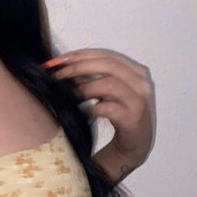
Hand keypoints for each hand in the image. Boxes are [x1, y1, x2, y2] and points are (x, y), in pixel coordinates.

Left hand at [40, 48, 155, 167]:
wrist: (135, 141)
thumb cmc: (118, 112)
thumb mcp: (104, 92)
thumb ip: (90, 78)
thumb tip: (63, 68)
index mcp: (134, 71)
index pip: (105, 55)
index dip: (80, 55)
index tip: (57, 61)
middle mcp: (139, 82)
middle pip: (108, 65)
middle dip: (79, 67)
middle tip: (58, 76)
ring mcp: (138, 100)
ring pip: (109, 84)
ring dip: (85, 88)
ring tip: (70, 95)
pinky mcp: (132, 118)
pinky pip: (109, 108)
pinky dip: (91, 109)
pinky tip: (82, 112)